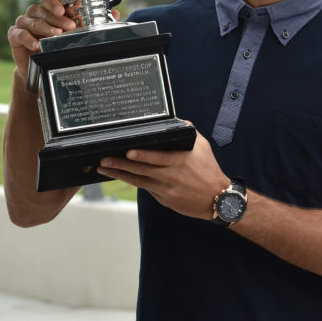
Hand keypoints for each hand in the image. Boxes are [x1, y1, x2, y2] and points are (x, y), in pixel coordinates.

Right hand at [7, 0, 76, 75]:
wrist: (38, 66)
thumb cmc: (52, 47)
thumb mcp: (65, 37)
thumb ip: (70, 27)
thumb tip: (80, 20)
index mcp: (46, 10)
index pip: (48, 0)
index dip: (55, 3)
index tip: (64, 11)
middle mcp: (33, 14)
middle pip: (42, 11)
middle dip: (57, 19)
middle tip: (69, 26)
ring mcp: (22, 23)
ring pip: (33, 22)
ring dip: (46, 28)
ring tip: (56, 34)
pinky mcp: (14, 35)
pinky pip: (20, 34)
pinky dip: (29, 39)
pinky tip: (36, 45)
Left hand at [97, 127, 229, 219]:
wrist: (217, 199)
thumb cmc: (209, 170)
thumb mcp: (203, 148)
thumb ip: (189, 133)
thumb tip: (178, 120)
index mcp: (180, 161)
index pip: (157, 158)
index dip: (142, 156)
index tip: (127, 152)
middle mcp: (171, 176)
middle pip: (142, 170)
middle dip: (121, 165)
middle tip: (104, 160)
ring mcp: (166, 190)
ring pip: (139, 181)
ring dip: (120, 175)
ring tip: (104, 169)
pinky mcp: (164, 200)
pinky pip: (147, 189)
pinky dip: (133, 182)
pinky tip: (121, 177)